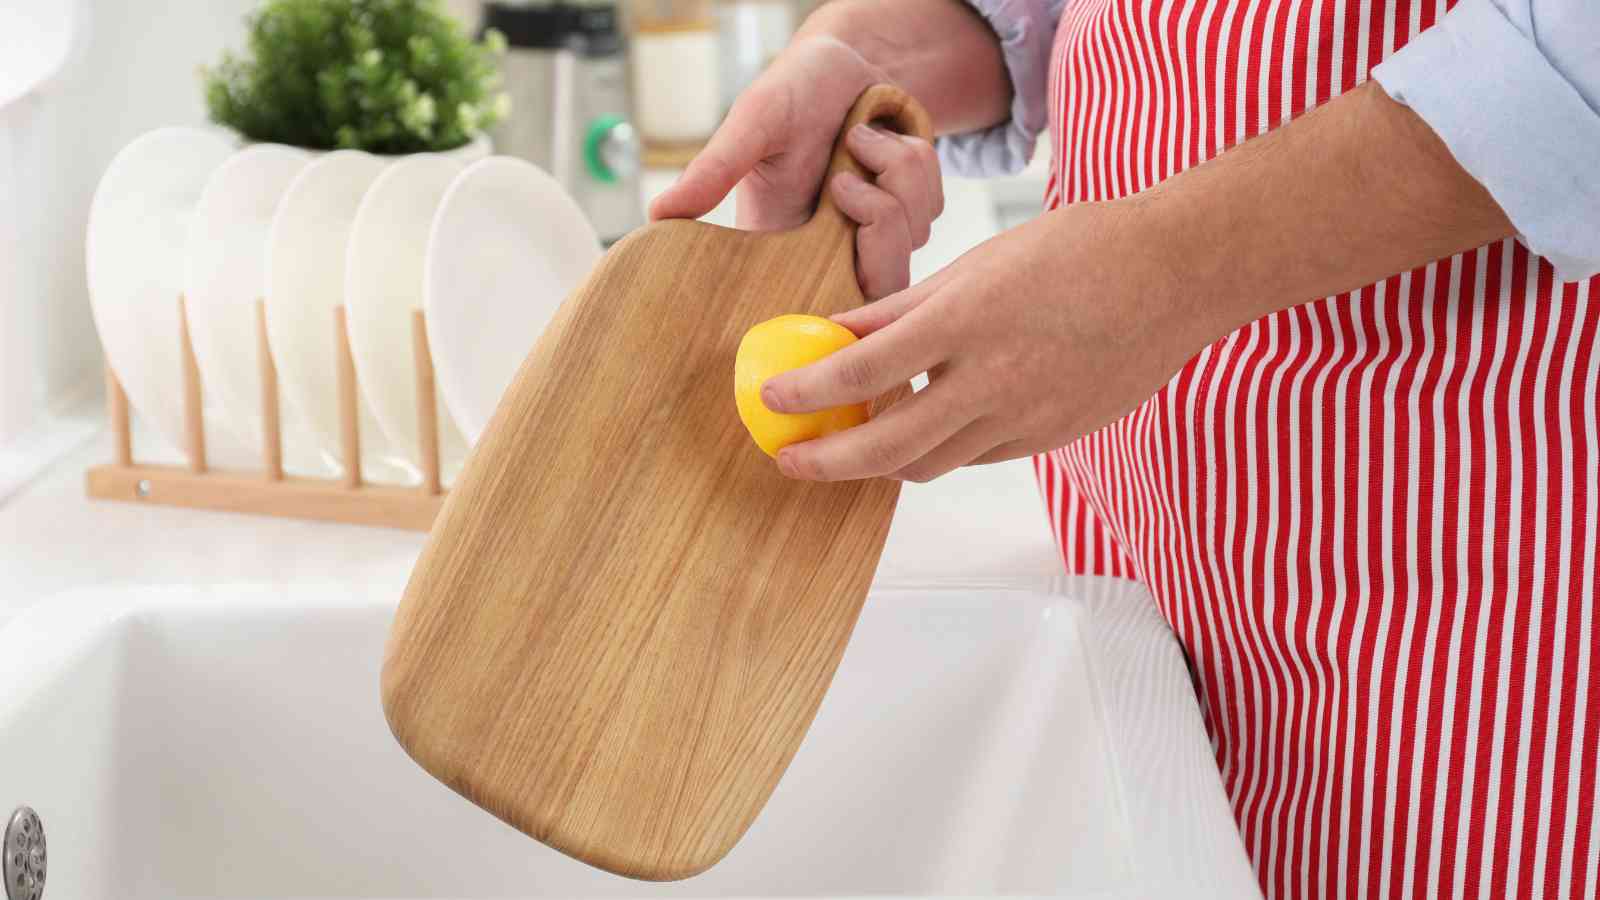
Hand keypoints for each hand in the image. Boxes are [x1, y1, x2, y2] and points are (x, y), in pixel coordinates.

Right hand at [648, 36, 942, 298]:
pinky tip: (886, 141)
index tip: (841, 227)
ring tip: (858, 141)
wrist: (850, 61)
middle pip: (884, 282)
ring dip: (896, 174)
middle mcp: (832, 253)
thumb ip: (714, 170)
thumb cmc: (794, 90)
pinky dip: (918, 164)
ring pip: (914, 236)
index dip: (844, 294)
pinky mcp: (909, 218)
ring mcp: (875, 238)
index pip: (820, 310)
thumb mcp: (754, 123)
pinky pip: (933, 206)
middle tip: (846, 174)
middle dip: (879, 216)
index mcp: (786, 248)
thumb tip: (656, 215)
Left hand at [759, 201, 1213, 481]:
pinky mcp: (1049, 439)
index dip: (805, 393)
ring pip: (929, 465)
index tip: (771, 398)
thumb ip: (902, 307)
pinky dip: (939, 450)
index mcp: (965, 321)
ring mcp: (1025, 419)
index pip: (860, 373)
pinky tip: (927, 425)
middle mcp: (992, 380)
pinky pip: (974, 459)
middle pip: (886, 449)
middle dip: (826, 462)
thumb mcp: (977, 264)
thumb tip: (836, 331)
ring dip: (879, 463)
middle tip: (789, 457)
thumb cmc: (1076, 251)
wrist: (1174, 277)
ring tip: (851, 444)